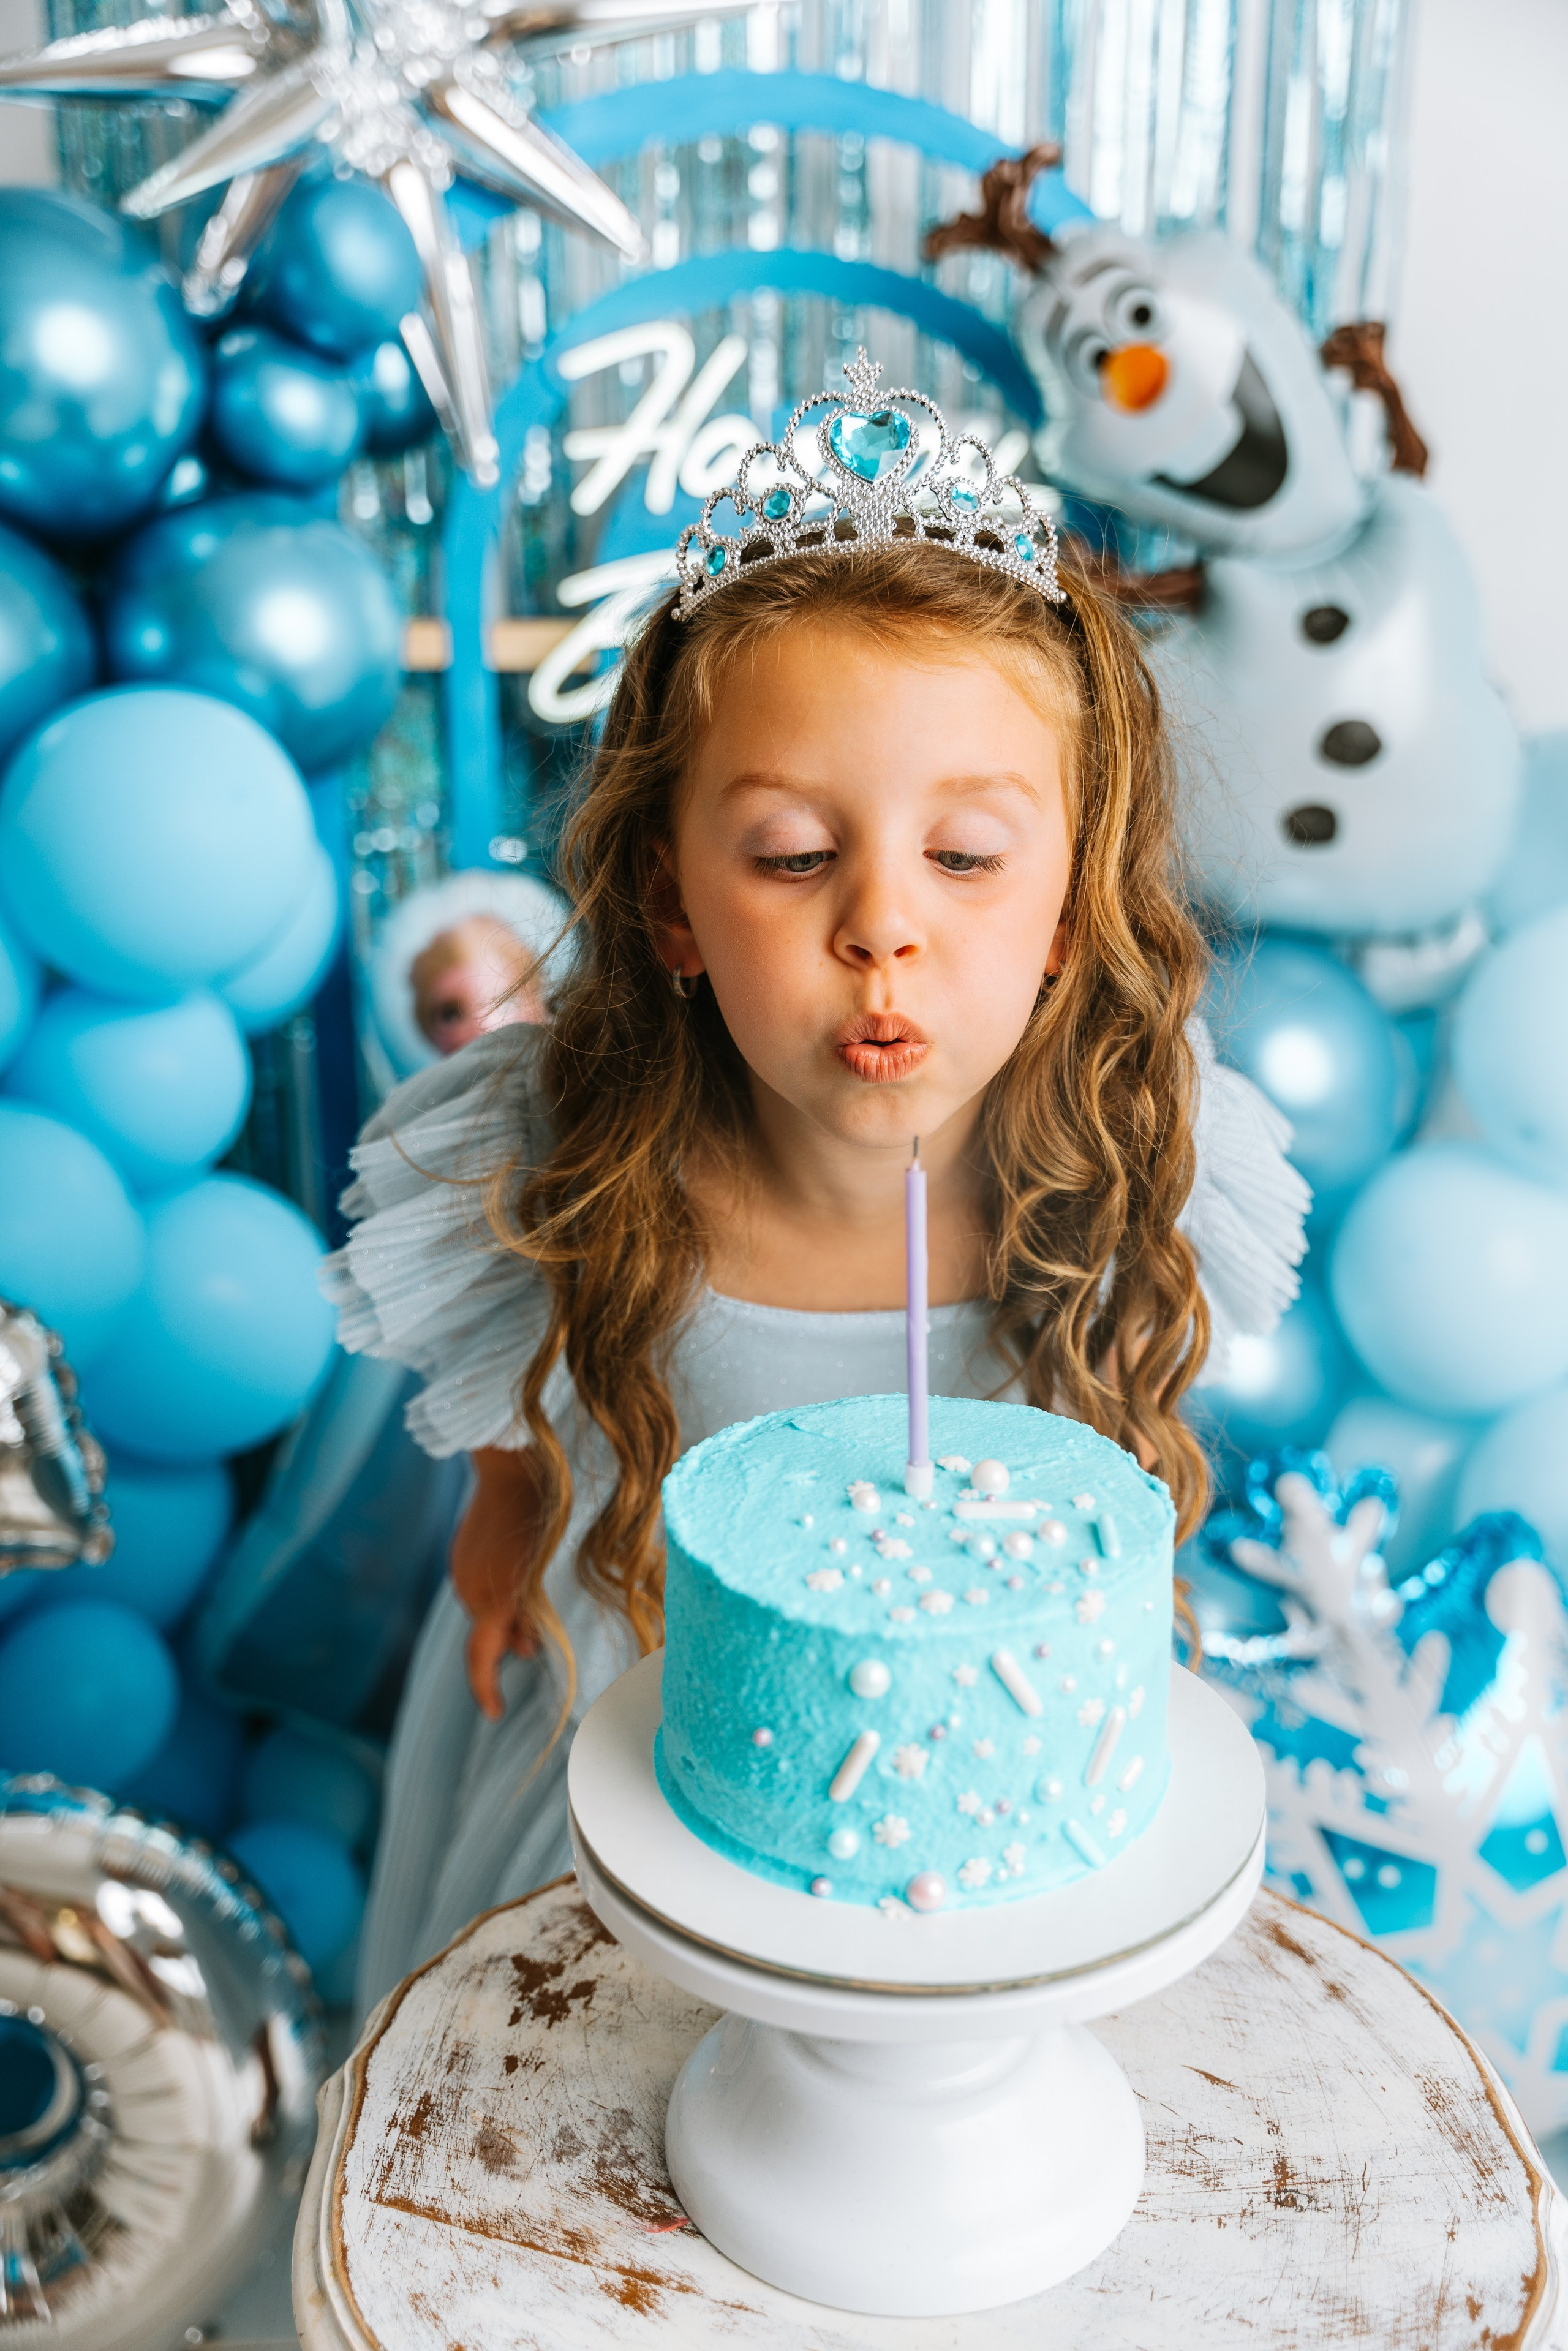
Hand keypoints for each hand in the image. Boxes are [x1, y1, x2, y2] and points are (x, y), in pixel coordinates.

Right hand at [450, 1446, 544, 1720]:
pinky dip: (497, 1593)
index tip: (494, 1712)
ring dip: (505, 1615)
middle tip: (538, 1642)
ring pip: (483, 1610)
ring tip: (534, 1596)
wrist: (513, 1464)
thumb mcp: (547, 1573)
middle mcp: (470, 1587)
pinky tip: (518, 1571)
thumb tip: (524, 1649)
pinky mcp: (461, 1554)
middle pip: (487, 1634)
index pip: (481, 1657)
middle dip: (509, 1643)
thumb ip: (532, 1615)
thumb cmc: (546, 1516)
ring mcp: (462, 1569)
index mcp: (493, 1596)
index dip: (485, 1688)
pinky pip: (478, 1586)